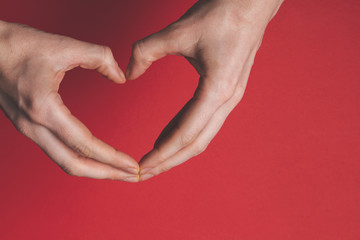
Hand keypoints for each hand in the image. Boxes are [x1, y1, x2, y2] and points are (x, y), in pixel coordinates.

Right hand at [0, 21, 138, 181]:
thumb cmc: (18, 45)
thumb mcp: (65, 45)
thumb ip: (100, 58)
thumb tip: (121, 77)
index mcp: (44, 108)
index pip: (85, 144)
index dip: (112, 158)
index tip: (132, 166)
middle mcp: (34, 125)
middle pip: (74, 164)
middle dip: (107, 174)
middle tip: (131, 176)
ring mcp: (28, 129)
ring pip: (63, 161)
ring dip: (94, 170)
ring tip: (117, 171)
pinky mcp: (28, 126)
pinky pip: (56, 151)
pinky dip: (80, 159)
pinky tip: (95, 156)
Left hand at [126, 0, 283, 180]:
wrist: (251, 3)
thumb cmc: (221, 14)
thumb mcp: (178, 31)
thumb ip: (146, 51)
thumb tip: (127, 73)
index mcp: (218, 89)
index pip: (186, 133)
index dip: (162, 153)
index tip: (142, 167)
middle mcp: (227, 100)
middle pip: (195, 143)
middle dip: (169, 161)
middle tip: (143, 173)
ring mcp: (230, 98)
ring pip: (202, 136)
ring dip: (177, 150)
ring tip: (153, 159)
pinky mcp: (227, 92)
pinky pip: (204, 121)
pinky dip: (185, 133)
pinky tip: (168, 135)